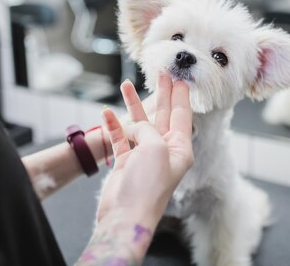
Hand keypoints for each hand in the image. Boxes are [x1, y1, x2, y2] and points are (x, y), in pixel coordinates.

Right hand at [95, 74, 193, 230]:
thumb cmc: (147, 185)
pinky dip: (114, 125)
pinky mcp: (126, 163)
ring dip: (132, 105)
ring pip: (139, 124)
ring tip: (126, 85)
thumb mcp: (155, 147)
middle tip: (161, 74)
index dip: (180, 96)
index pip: (182, 116)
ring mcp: (144, 156)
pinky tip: (107, 112)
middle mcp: (164, 151)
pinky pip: (121, 137)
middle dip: (161, 95)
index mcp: (180, 148)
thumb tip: (134, 126)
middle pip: (163, 116)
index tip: (180, 79)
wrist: (125, 215)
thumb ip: (147, 129)